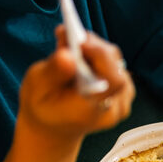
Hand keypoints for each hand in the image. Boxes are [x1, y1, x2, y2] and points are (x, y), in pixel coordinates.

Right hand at [18, 27, 133, 140]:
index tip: (80, 40)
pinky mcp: (124, 93)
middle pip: (115, 68)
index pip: (113, 81)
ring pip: (116, 64)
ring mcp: (123, 102)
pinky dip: (99, 56)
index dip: (100, 55)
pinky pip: (117, 67)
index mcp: (92, 111)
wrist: (55, 126)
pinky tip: (82, 55)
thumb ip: (54, 71)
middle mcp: (114, 109)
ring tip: (73, 47)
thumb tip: (67, 54)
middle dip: (93, 48)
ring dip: (95, 50)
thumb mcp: (38, 88)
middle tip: (70, 35)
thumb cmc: (43, 106)